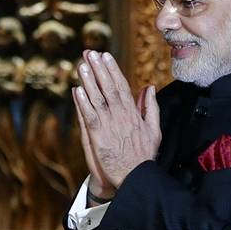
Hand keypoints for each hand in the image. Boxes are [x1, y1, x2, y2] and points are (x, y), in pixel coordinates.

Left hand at [72, 51, 160, 197]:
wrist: (135, 176)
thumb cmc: (143, 155)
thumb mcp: (154, 129)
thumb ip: (151, 107)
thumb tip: (149, 88)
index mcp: (133, 113)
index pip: (121, 86)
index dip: (112, 70)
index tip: (105, 56)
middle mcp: (121, 116)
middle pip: (108, 87)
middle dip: (99, 69)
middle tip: (90, 53)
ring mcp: (109, 125)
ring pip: (97, 98)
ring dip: (89, 81)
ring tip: (82, 65)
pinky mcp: (98, 136)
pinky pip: (89, 115)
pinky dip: (82, 102)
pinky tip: (76, 90)